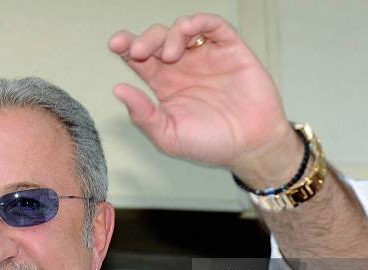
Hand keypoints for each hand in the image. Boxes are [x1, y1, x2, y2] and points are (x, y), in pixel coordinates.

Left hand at [108, 13, 301, 186]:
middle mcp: (184, 68)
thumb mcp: (168, 137)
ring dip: (170, 35)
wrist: (251, 148)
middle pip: (156, 40)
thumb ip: (143, 115)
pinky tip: (188, 30)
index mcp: (166, 86)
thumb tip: (119, 90)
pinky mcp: (231, 50)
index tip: (116, 45)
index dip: (126, 47)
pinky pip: (214, 26)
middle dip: (143, 40)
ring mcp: (207, 57)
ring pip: (182, 30)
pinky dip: (199, 22)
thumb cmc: (212, 145)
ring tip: (168, 55)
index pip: (140, 59)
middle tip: (137, 52)